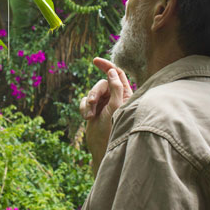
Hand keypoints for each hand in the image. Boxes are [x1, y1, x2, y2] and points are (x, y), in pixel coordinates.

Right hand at [79, 58, 132, 175]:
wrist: (101, 149)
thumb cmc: (112, 130)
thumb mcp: (115, 107)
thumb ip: (116, 88)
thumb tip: (112, 72)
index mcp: (125, 95)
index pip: (117, 74)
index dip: (107, 66)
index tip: (95, 60)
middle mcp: (115, 97)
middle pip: (101, 84)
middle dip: (94, 93)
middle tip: (91, 104)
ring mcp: (104, 103)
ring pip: (92, 92)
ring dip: (88, 102)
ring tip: (89, 116)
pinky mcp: (94, 109)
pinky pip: (84, 100)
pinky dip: (83, 107)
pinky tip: (86, 118)